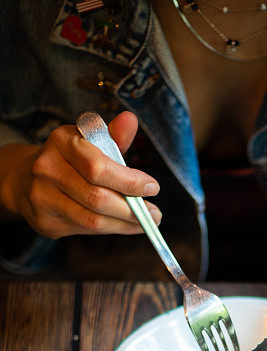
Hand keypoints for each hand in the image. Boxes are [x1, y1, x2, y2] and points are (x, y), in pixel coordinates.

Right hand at [0, 111, 160, 237]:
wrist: (26, 180)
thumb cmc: (71, 160)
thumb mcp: (90, 143)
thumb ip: (113, 137)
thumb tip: (131, 120)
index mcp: (62, 141)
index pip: (99, 167)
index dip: (129, 181)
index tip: (153, 188)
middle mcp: (48, 168)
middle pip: (97, 197)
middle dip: (132, 209)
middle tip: (154, 213)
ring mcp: (42, 197)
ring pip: (93, 219)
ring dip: (126, 224)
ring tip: (145, 222)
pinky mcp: (45, 221)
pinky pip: (85, 230)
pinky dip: (112, 229)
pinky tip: (126, 226)